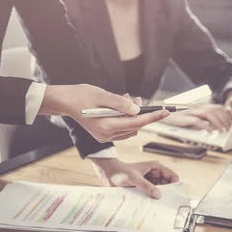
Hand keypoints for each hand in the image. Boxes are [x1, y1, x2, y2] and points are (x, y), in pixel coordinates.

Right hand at [40, 84, 169, 141]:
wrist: (65, 101)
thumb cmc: (81, 96)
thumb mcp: (102, 95)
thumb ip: (120, 103)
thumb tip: (137, 109)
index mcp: (106, 126)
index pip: (137, 122)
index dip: (153, 116)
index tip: (166, 111)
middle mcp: (107, 135)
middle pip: (135, 125)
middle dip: (142, 113)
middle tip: (139, 98)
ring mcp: (105, 137)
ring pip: (129, 127)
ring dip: (133, 115)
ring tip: (128, 99)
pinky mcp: (104, 135)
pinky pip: (122, 128)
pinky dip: (126, 118)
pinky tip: (122, 106)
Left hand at [90, 158, 178, 198]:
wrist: (109, 173)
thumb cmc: (121, 172)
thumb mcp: (134, 178)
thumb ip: (146, 186)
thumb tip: (158, 195)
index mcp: (156, 167)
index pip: (172, 176)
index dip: (175, 185)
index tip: (174, 195)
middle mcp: (155, 174)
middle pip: (168, 185)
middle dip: (167, 193)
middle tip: (166, 203)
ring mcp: (150, 181)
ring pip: (160, 190)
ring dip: (159, 197)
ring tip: (159, 205)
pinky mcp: (145, 187)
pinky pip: (152, 194)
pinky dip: (153, 198)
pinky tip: (152, 204)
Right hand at [160, 104, 231, 131]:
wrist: (161, 112)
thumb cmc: (178, 118)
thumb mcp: (194, 118)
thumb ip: (206, 119)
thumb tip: (218, 124)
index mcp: (201, 107)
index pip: (218, 108)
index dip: (227, 116)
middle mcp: (197, 108)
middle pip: (215, 110)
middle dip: (225, 120)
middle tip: (230, 130)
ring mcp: (190, 112)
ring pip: (208, 113)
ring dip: (217, 122)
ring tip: (222, 131)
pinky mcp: (183, 118)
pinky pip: (196, 120)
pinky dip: (203, 125)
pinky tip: (209, 131)